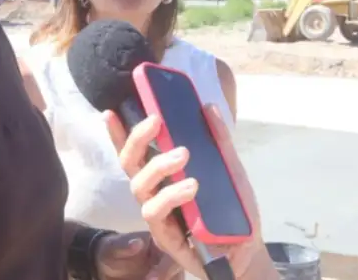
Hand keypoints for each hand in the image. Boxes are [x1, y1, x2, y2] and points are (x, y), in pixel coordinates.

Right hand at [105, 106, 272, 279]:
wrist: (248, 249)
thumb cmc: (233, 210)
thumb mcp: (230, 169)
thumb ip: (219, 141)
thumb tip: (209, 108)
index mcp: (164, 176)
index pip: (136, 152)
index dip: (119, 134)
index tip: (110, 112)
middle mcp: (154, 193)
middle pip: (129, 163)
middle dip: (136, 138)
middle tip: (157, 121)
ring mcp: (156, 215)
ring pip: (139, 186)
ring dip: (158, 166)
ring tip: (184, 155)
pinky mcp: (163, 236)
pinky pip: (155, 212)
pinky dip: (171, 196)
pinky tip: (191, 187)